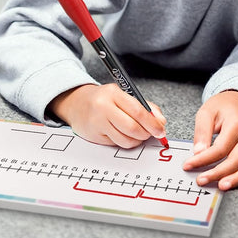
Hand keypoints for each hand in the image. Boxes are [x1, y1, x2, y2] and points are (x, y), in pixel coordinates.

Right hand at [48, 83, 166, 147]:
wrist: (77, 103)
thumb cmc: (105, 99)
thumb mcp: (124, 95)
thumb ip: (145, 106)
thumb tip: (160, 122)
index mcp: (113, 93)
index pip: (138, 111)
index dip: (152, 123)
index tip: (161, 129)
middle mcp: (103, 107)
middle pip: (132, 127)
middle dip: (146, 134)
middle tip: (151, 134)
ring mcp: (97, 123)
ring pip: (125, 139)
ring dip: (137, 140)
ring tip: (138, 134)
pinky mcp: (93, 136)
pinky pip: (116, 144)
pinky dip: (125, 141)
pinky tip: (124, 134)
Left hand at [183, 90, 237, 190]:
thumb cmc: (223, 105)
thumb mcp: (207, 112)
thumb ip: (202, 131)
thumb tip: (199, 153)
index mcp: (236, 124)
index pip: (220, 148)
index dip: (204, 159)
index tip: (188, 165)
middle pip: (235, 160)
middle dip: (218, 173)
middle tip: (200, 180)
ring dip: (233, 179)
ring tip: (219, 186)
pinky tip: (230, 183)